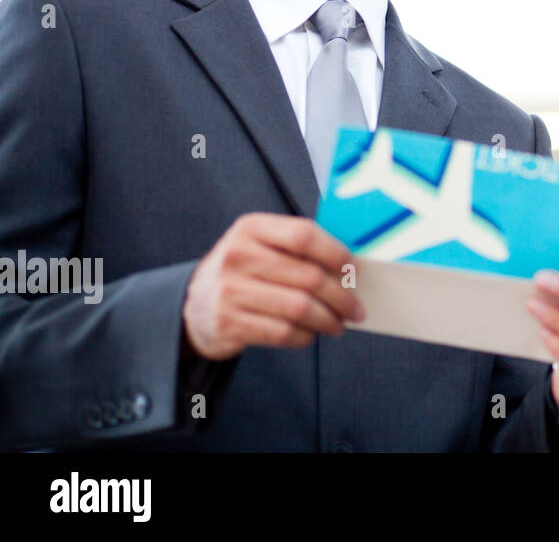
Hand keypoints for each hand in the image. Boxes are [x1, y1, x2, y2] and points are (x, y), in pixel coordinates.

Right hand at [182, 212, 364, 360]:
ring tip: (339, 324)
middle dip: (341, 296)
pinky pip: (283, 332)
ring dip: (328, 320)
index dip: (335, 253)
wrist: (197, 302)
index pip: (304, 235)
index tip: (353, 269)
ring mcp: (230, 290)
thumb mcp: (261, 244)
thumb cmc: (245, 270)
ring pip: (300, 308)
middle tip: (355, 308)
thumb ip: (298, 248)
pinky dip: (306, 336)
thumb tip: (350, 267)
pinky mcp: (229, 322)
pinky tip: (312, 334)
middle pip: (308, 277)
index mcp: (251, 228)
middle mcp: (237, 255)